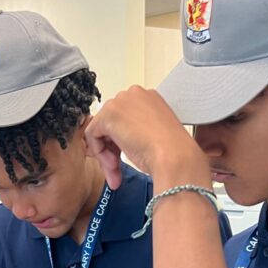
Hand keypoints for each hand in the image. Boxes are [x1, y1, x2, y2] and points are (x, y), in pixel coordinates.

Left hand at [84, 86, 207, 189]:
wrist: (175, 157)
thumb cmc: (172, 152)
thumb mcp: (153, 137)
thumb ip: (136, 132)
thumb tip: (121, 139)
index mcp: (148, 98)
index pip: (124, 118)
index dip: (121, 141)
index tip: (124, 159)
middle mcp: (134, 94)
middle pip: (110, 123)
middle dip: (112, 149)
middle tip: (117, 170)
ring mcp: (121, 102)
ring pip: (100, 130)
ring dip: (106, 154)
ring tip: (116, 172)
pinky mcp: (109, 114)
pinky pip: (92, 134)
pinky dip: (100, 153)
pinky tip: (114, 165)